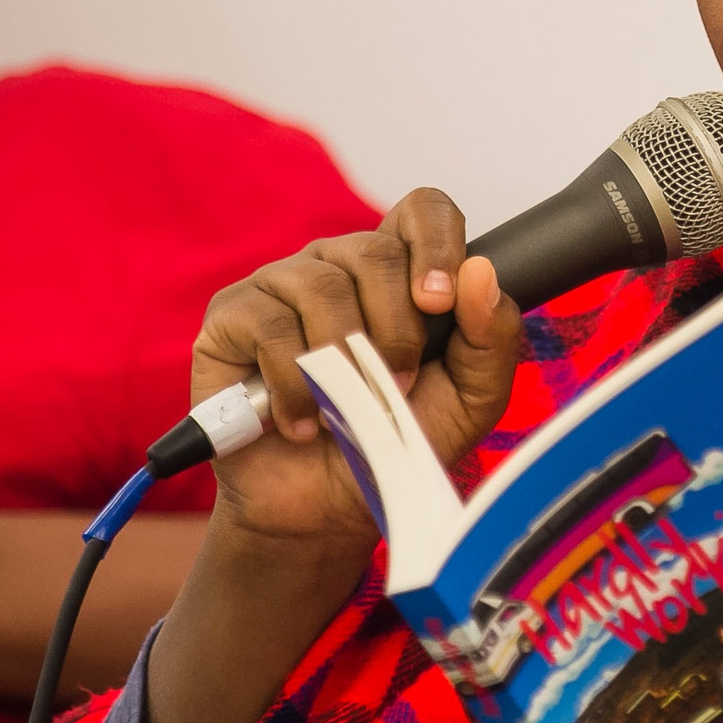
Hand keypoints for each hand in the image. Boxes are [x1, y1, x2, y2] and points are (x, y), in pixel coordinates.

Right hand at [190, 187, 524, 549]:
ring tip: (347, 411)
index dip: (436, 243)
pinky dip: (294, 385)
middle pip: (374, 251)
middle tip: (396, 386)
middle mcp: (337, 265)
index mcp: (397, 272)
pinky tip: (303, 421)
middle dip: (396, 329)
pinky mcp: (232, 319)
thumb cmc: (395, 441)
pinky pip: (269, 325)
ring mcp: (281, 286)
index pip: (422, 211)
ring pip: (320, 286)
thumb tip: (480, 271)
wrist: (323, 511)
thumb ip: (490, 337)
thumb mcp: (469, 399)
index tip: (439, 303)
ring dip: (346, 362)